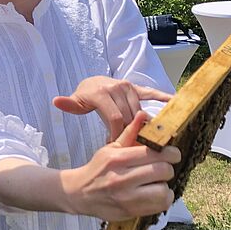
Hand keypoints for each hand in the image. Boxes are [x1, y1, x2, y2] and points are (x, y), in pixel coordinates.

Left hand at [52, 76, 171, 141]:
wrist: (93, 81)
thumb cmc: (85, 95)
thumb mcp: (76, 102)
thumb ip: (69, 104)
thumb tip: (57, 101)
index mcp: (102, 92)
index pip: (115, 118)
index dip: (117, 134)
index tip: (115, 146)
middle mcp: (117, 87)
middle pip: (129, 117)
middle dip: (129, 133)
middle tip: (130, 148)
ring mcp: (129, 87)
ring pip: (139, 111)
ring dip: (141, 126)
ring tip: (141, 141)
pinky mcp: (136, 88)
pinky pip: (151, 93)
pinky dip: (162, 98)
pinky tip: (173, 103)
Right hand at [62, 111, 180, 221]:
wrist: (79, 193)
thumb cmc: (98, 169)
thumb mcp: (111, 148)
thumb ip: (130, 133)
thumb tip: (143, 115)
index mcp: (118, 159)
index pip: (156, 154)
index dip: (171, 153)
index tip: (172, 154)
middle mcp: (121, 178)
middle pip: (163, 171)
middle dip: (168, 169)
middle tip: (163, 168)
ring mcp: (126, 197)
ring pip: (163, 191)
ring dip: (165, 186)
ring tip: (158, 183)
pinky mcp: (130, 211)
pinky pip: (159, 206)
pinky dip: (162, 199)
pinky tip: (154, 194)